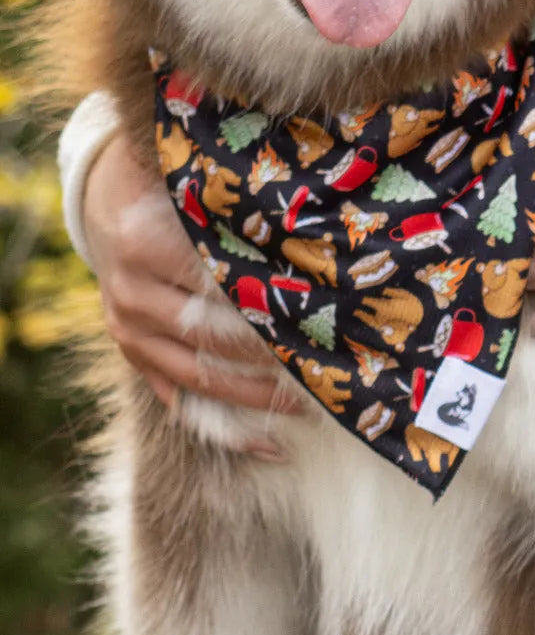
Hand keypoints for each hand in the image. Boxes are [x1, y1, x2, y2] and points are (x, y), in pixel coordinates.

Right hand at [85, 132, 300, 443]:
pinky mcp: (132, 354)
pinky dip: (226, 426)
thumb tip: (307, 223)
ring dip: (256, 398)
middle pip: (210, 340)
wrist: (107, 200)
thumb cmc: (170, 189)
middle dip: (271, 358)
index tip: (320, 320)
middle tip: (327, 371)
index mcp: (145, 247)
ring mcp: (127, 331)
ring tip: (310, 408)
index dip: (269, 306)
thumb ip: (234, 209)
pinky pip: (179, 400)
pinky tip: (272, 446)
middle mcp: (131, 296)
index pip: (217, 288)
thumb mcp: (193, 188)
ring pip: (198, 378)